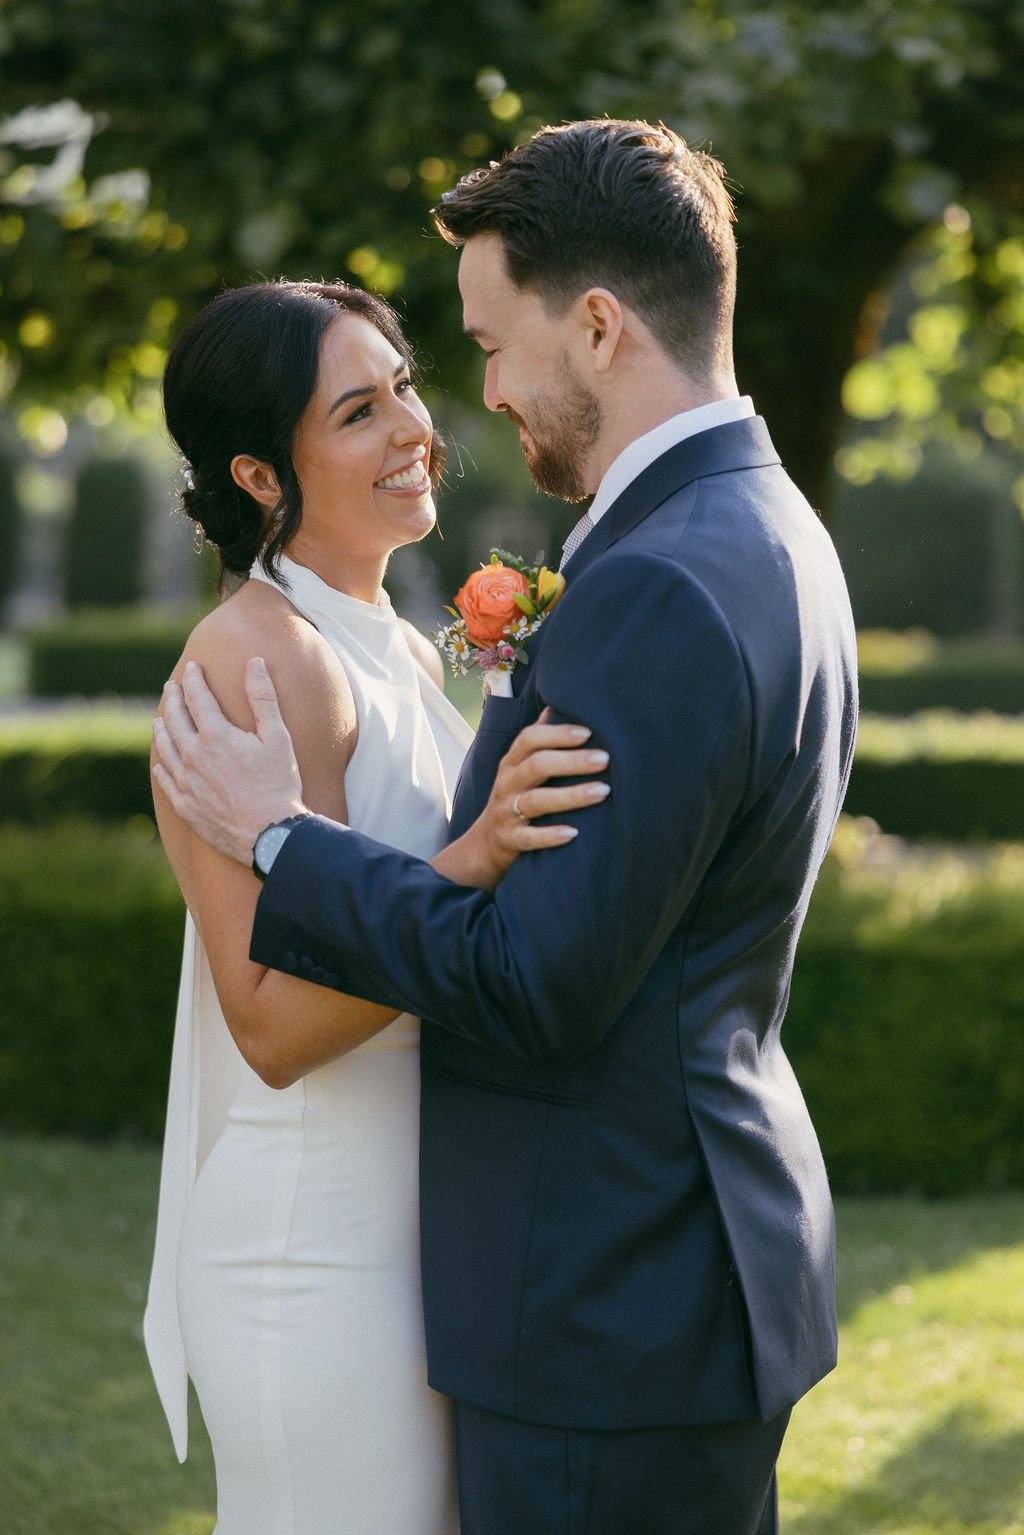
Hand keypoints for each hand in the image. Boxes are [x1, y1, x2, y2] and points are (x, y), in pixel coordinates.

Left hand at [152, 657, 306, 864]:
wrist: (269, 834)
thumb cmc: (279, 784)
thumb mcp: (278, 737)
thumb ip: (263, 698)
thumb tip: (255, 663)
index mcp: (215, 735)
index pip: (197, 697)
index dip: (194, 679)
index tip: (193, 667)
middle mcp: (193, 756)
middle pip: (175, 719)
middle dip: (174, 698)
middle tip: (172, 687)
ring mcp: (186, 782)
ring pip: (166, 748)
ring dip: (161, 729)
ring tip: (160, 719)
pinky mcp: (186, 805)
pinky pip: (166, 781)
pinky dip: (161, 767)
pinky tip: (161, 763)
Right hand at [463, 709, 609, 889]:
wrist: (484, 845)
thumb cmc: (514, 798)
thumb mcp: (519, 767)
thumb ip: (537, 739)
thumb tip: (556, 704)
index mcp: (512, 762)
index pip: (529, 739)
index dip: (557, 734)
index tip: (588, 732)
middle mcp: (507, 784)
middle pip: (536, 766)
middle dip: (572, 761)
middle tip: (605, 759)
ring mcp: (506, 813)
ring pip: (536, 801)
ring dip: (571, 796)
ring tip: (603, 792)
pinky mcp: (509, 840)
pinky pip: (528, 838)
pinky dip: (550, 836)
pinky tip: (574, 833)